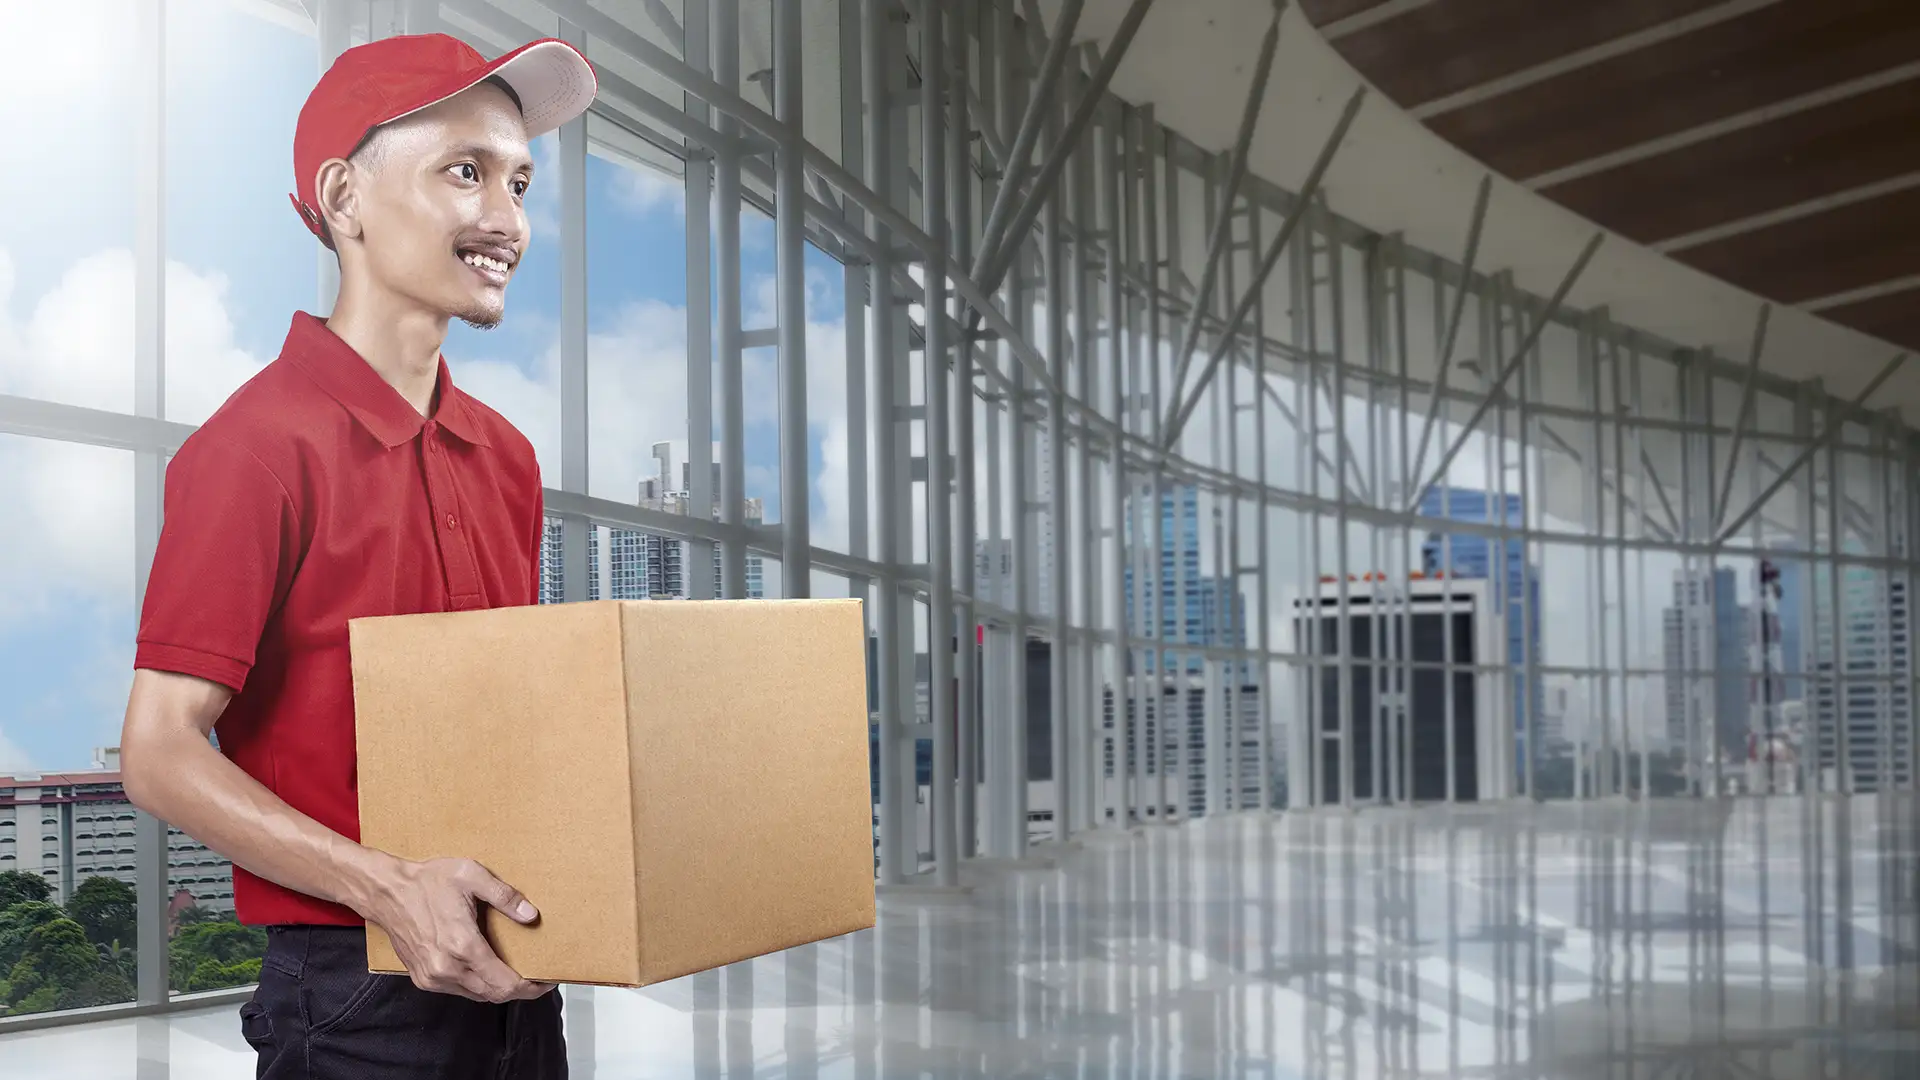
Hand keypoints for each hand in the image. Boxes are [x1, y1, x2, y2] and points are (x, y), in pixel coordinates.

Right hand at [355, 854, 554, 1002]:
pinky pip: (460, 990)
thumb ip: (505, 896)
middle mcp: (447, 969)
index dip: (532, 987)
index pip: (506, 984)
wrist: (386, 892)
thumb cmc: (426, 882)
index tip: (547, 980)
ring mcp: (433, 977)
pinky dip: (478, 985)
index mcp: (463, 946)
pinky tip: (487, 968)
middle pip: (495, 995)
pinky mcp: (424, 978)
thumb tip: (531, 915)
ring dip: (498, 987)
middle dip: (520, 989)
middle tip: (537, 976)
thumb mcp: (471, 875)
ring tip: (516, 971)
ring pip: (477, 996)